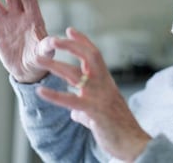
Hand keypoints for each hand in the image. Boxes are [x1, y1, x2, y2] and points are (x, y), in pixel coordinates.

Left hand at [35, 27, 150, 161]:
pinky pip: (71, 100)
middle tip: (53, 39)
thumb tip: (74, 112)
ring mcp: (99, 96)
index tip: (70, 30)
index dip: (82, 41)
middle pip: (88, 56)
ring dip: (55, 66)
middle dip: (70, 45)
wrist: (133, 142)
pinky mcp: (94, 112)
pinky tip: (40, 90)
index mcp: (106, 82)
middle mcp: (104, 84)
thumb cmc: (119, 127)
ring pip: (75, 74)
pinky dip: (54, 95)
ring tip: (39, 60)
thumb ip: (85, 109)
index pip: (95, 55)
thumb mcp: (102, 112)